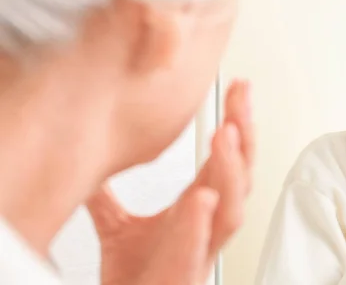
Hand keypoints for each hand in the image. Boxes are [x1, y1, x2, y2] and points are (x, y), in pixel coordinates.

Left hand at [86, 80, 253, 284]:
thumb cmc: (137, 276)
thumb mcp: (120, 227)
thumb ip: (109, 195)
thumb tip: (89, 161)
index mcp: (199, 207)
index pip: (227, 158)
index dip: (237, 122)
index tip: (238, 88)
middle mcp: (207, 224)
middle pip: (240, 175)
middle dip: (245, 134)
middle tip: (242, 96)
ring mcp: (200, 250)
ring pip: (231, 210)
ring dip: (231, 171)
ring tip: (226, 134)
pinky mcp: (183, 276)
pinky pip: (196, 251)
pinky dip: (199, 224)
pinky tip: (202, 197)